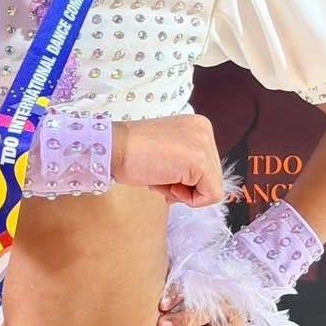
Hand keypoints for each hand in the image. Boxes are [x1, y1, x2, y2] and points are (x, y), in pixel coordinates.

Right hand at [111, 114, 225, 207]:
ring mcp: (204, 143)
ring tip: (161, 178)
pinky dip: (189, 200)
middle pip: (212, 177)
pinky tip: (168, 186)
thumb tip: (199, 188)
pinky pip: (211, 195)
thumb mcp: (169, 150)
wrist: (113, 148)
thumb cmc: (132, 153)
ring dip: (185, 193)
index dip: (186, 179)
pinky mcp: (200, 161)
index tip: (163, 171)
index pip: (208, 166)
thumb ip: (187, 161)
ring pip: (212, 187)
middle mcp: (205, 130)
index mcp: (198, 125)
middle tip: (160, 177)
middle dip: (186, 186)